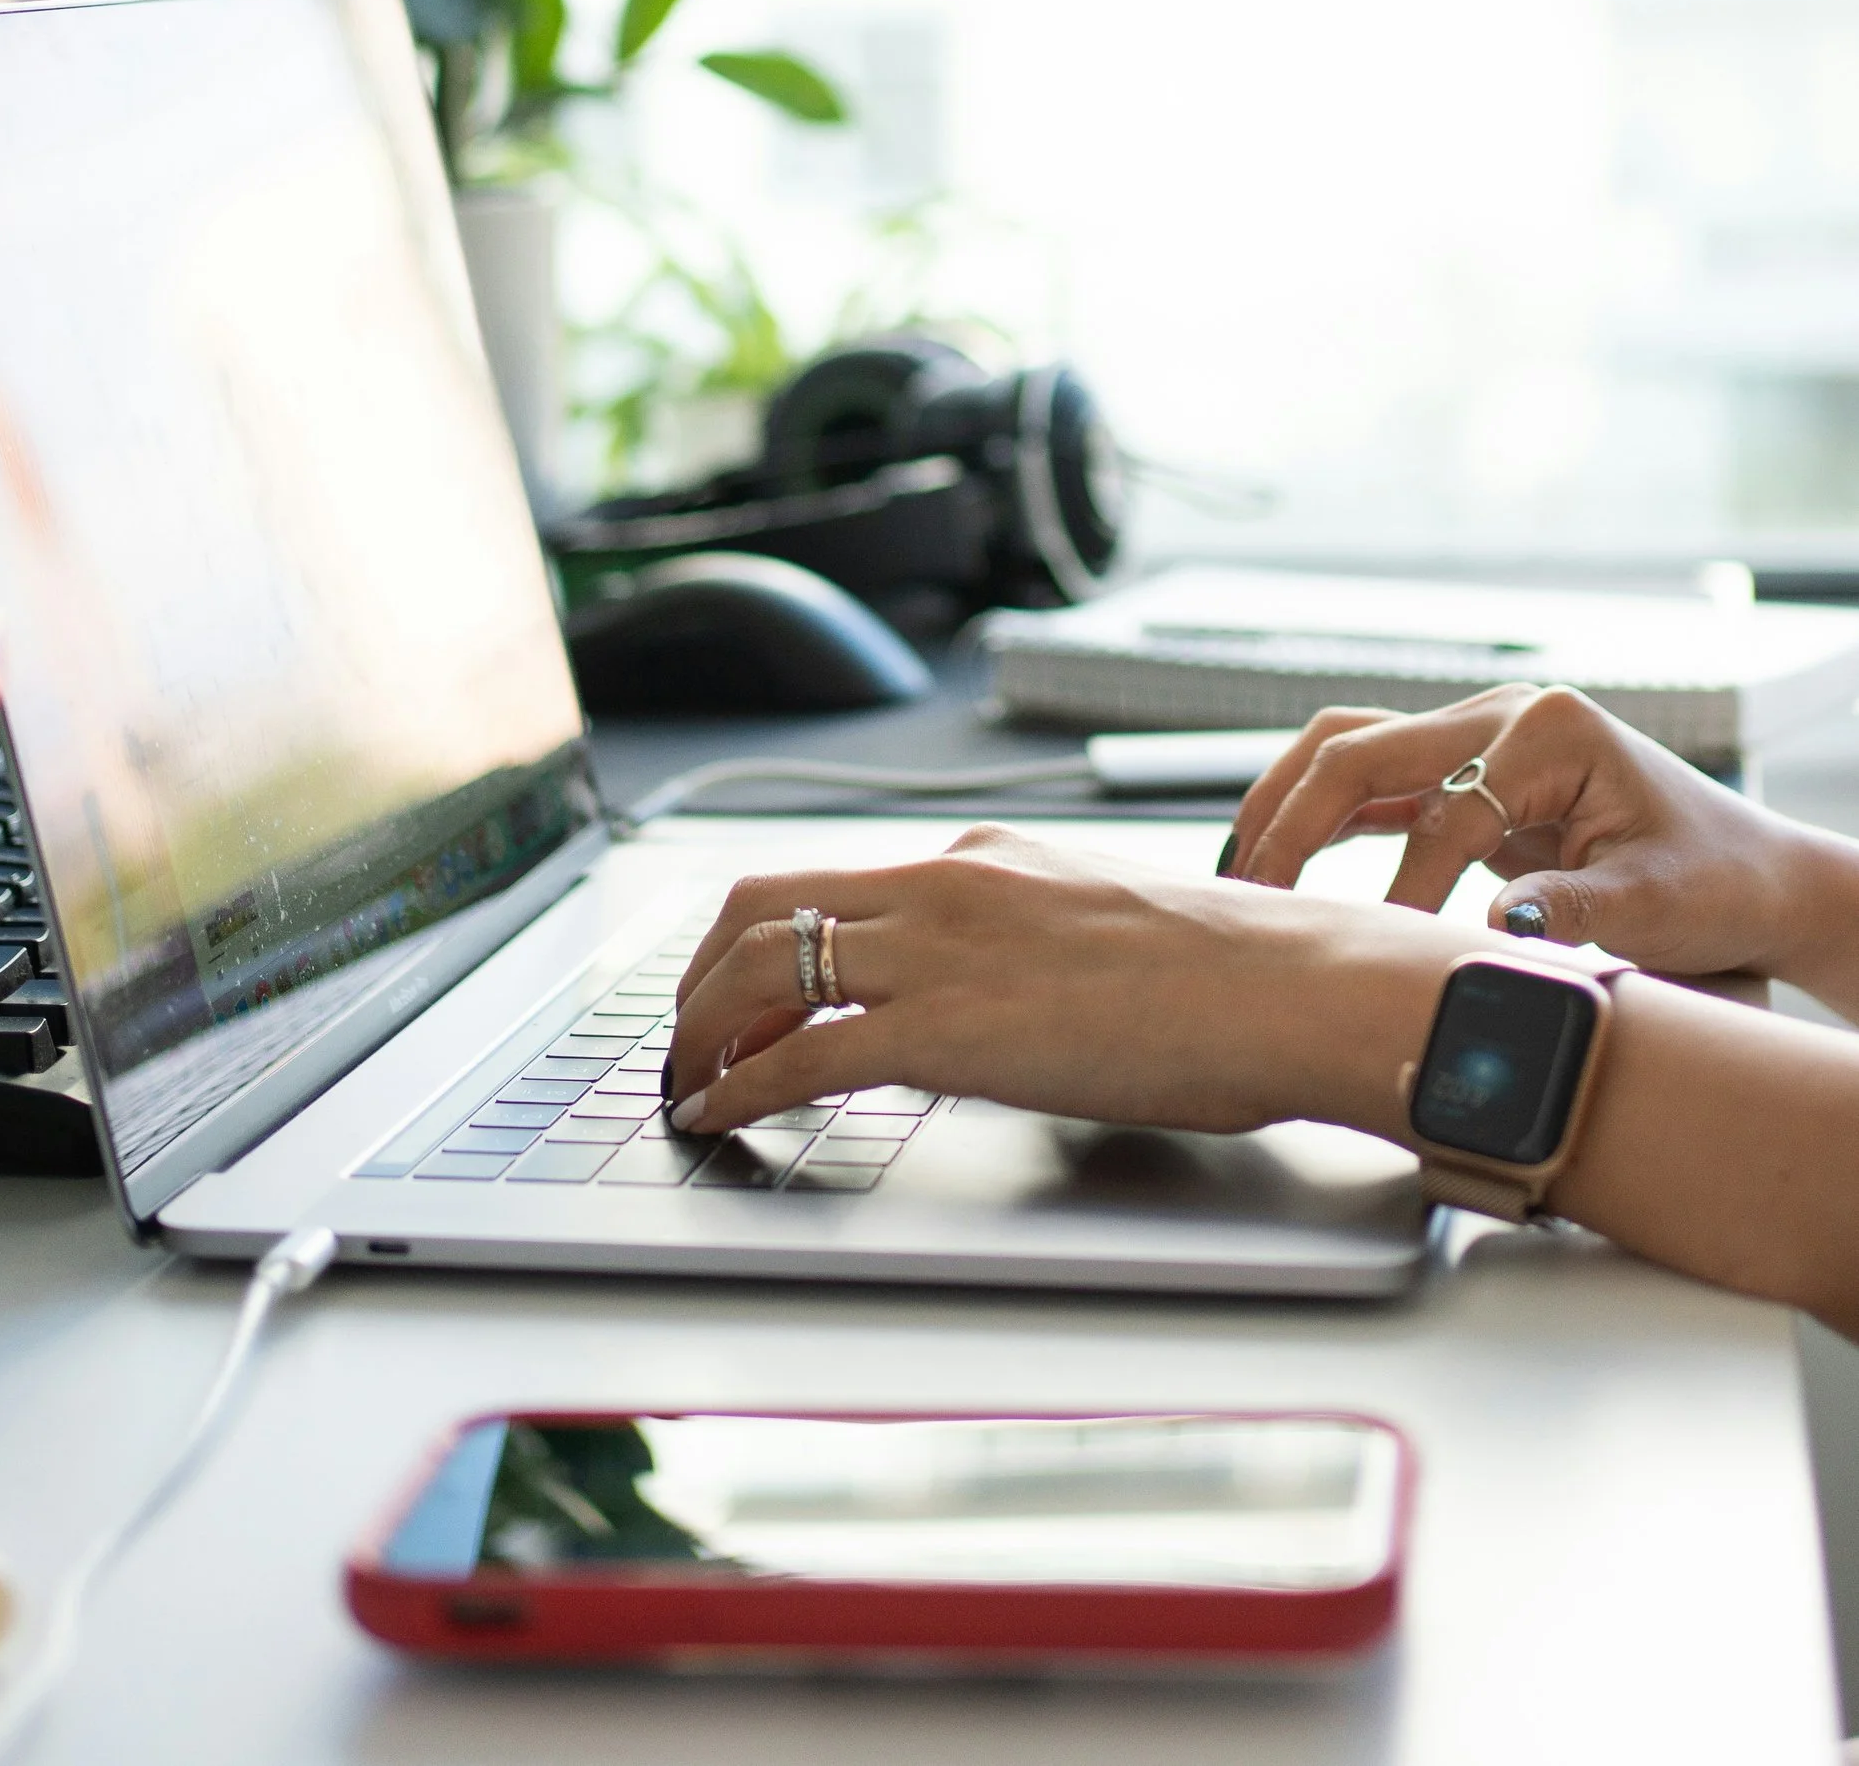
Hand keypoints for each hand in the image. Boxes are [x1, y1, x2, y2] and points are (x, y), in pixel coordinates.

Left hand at [662, 829, 1449, 1140]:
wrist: (1289, 989)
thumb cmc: (1232, 977)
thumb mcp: (1097, 928)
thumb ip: (1023, 945)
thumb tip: (993, 995)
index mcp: (979, 860)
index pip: (827, 879)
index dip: (758, 936)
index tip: (734, 984)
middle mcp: (941, 884)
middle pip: (762, 906)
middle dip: (702, 975)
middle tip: (687, 1033)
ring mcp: (937, 951)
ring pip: (761, 969)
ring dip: (703, 1030)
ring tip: (688, 1081)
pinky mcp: (946, 1030)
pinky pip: (802, 1057)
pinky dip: (739, 1088)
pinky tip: (719, 1116)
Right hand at [1223, 683, 1858, 1010]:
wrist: (1748, 873)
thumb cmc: (1715, 882)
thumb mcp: (1661, 904)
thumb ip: (1578, 909)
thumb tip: (1494, 923)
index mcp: (1550, 729)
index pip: (1447, 811)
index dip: (1408, 890)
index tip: (1383, 958)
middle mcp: (1500, 715)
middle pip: (1362, 748)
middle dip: (1296, 822)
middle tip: (1251, 895)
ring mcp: (1474, 736)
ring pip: (1346, 748)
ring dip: (1286, 804)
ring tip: (1240, 871)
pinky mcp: (1460, 770)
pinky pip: (1367, 781)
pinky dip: (1314, 815)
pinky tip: (1275, 861)